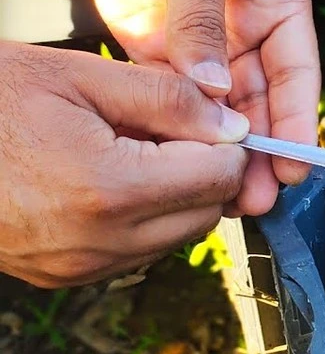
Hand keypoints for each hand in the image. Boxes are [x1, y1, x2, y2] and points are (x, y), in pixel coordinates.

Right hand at [0, 42, 249, 287]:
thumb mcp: (83, 77)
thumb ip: (170, 101)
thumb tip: (235, 127)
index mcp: (109, 189)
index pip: (219, 177)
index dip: (225, 141)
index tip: (207, 115)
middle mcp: (98, 242)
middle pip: (205, 214)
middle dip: (205, 170)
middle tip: (169, 127)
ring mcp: (77, 267)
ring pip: (175, 237)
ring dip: (175, 195)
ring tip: (132, 147)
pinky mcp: (61, 276)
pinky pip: (135, 252)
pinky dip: (141, 218)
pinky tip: (108, 175)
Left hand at [50, 0, 319, 214]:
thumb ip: (201, 18)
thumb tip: (210, 91)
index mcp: (277, 3)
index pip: (297, 74)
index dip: (299, 122)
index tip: (295, 166)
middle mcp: (244, 28)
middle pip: (260, 101)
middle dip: (260, 151)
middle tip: (256, 202)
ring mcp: (199, 39)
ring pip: (217, 108)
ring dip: (219, 150)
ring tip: (219, 198)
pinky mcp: (155, 42)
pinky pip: (169, 95)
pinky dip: (176, 129)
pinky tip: (177, 162)